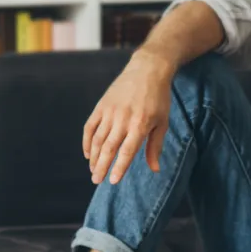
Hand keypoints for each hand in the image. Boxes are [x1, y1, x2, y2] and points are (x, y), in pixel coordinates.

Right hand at [82, 54, 176, 184]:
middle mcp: (123, 119)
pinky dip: (87, 142)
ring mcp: (110, 112)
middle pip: (108, 148)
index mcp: (140, 124)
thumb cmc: (159, 99)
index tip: (113, 181)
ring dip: (94, 157)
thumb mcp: (162, 122)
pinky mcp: (101, 105)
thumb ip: (155, 146)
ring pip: (97, 139)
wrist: (147, 70)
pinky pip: (90, 127)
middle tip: (97, 181)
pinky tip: (88, 154)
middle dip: (101, 167)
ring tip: (93, 171)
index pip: (127, 152)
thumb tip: (155, 169)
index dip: (119, 168)